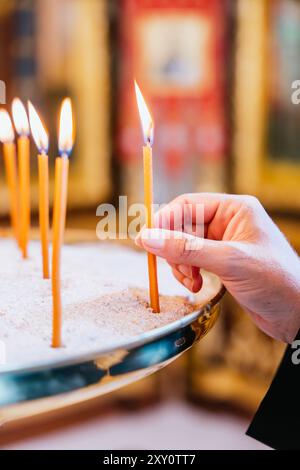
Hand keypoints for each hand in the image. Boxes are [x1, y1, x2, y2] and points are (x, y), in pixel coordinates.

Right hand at [135, 193, 299, 342]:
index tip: (147, 242)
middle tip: (181, 271)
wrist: (297, 313)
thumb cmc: (274, 280)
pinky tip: (198, 286)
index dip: (164, 222)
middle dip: (176, 250)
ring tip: (192, 283)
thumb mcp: (228, 261)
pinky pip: (192, 260)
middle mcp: (228, 221)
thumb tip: (146, 237)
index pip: (187, 205)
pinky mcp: (222, 261)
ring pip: (184, 246)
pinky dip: (189, 273)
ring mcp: (224, 242)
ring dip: (181, 265)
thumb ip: (186, 249)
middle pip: (182, 226)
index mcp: (234, 208)